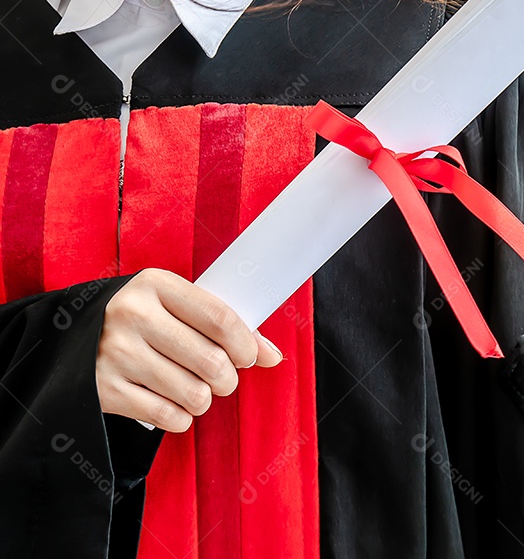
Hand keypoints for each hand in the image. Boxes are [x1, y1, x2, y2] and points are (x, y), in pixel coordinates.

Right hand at [97, 268, 282, 432]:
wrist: (71, 340)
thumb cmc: (145, 321)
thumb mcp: (177, 307)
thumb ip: (225, 326)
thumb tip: (273, 356)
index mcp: (155, 284)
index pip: (220, 318)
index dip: (246, 344)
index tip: (249, 356)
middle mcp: (132, 315)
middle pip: (212, 360)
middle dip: (228, 378)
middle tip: (222, 378)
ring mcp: (114, 353)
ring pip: (194, 393)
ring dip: (204, 399)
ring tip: (196, 390)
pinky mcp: (103, 389)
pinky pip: (168, 416)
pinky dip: (182, 417)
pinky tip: (174, 404)